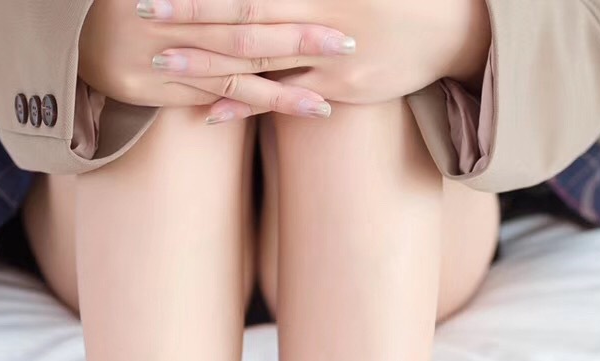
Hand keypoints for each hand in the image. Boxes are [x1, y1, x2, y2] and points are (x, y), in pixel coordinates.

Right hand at [78, 0, 350, 119]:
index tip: (331, 10)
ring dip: (280, 91)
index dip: (284, 4)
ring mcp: (157, 59)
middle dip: (298, 41)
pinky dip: (240, 106)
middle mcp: (168, 23)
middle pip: (245, 34)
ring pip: (230, 76)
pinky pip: (201, 97)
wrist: (53, 22)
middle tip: (347, 43)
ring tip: (323, 103)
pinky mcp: (147, 88)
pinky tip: (277, 109)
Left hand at [145, 0, 490, 121]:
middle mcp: (323, 15)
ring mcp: (331, 57)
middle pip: (245, 14)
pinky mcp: (341, 91)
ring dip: (207, 62)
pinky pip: (284, 100)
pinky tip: (209, 111)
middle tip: (143, 11)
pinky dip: (245, 104)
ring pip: (258, 59)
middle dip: (192, 15)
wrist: (456, 31)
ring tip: (162, 61)